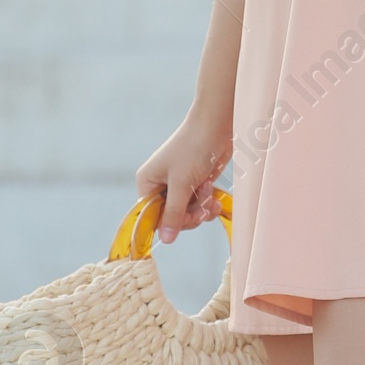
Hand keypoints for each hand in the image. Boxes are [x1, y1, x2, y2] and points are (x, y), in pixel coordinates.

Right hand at [137, 116, 232, 242]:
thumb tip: (165, 240)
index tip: (187, 218)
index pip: (151, 217)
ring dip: (201, 208)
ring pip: (187, 214)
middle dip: (190, 215)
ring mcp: (178, 186)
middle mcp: (160, 186)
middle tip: (202, 205)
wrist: (217, 125)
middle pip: (171, 218)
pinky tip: (215, 196)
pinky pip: (199, 206)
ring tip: (208, 191)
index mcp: (148, 183)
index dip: (169, 222)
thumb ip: (174, 213)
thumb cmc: (194, 147)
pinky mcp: (195, 185)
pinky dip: (208, 205)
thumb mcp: (182, 183)